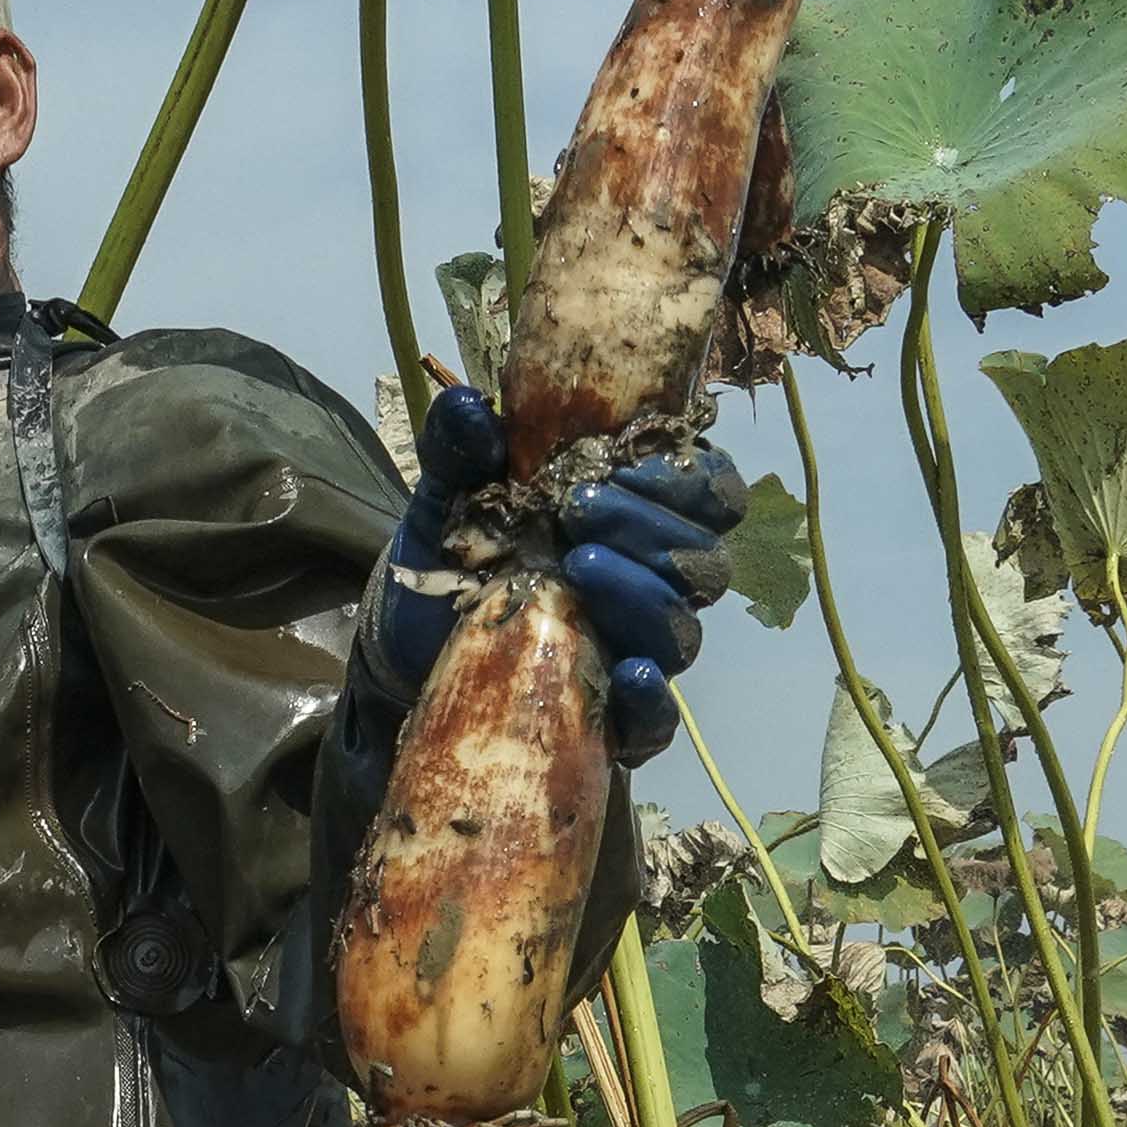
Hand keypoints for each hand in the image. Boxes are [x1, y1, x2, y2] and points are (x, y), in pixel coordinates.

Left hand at [388, 384, 743, 761]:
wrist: (412, 637)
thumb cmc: (457, 551)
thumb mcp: (451, 493)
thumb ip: (463, 448)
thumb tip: (468, 406)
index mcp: (644, 515)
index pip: (714, 492)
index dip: (688, 477)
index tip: (624, 461)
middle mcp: (656, 583)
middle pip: (704, 560)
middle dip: (648, 528)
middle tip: (577, 509)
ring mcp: (636, 651)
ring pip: (683, 631)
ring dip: (641, 595)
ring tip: (577, 566)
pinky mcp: (610, 718)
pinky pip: (657, 720)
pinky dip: (651, 698)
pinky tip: (629, 672)